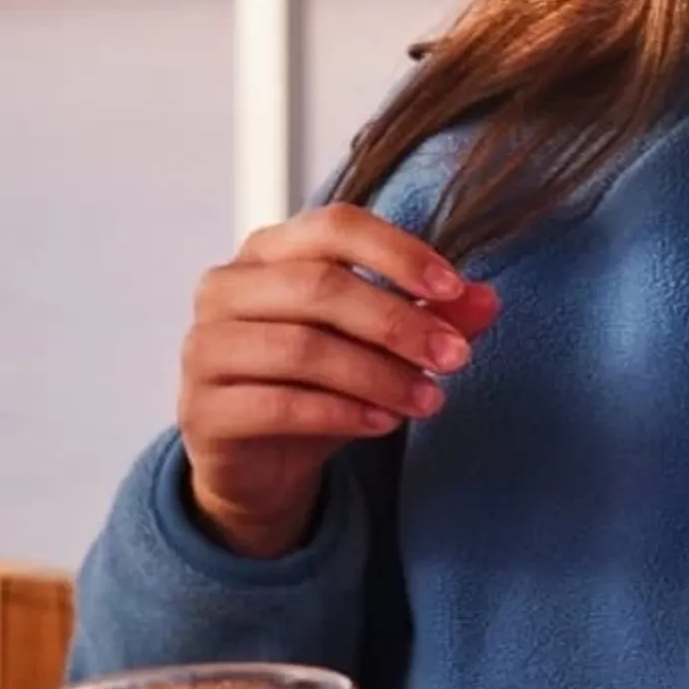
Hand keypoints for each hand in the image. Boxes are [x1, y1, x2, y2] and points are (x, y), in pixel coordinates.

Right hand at [178, 205, 497, 558]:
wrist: (260, 462)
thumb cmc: (318, 383)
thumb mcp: (381, 346)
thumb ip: (431, 316)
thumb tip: (487, 299)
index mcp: (269, 251)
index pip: (335, 226)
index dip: (398, 253)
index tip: (455, 289)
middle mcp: (227, 288)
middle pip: (319, 287)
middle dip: (398, 322)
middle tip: (455, 357)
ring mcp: (205, 347)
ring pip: (302, 349)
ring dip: (378, 375)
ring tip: (430, 399)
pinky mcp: (202, 408)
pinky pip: (277, 405)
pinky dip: (340, 414)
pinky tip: (382, 424)